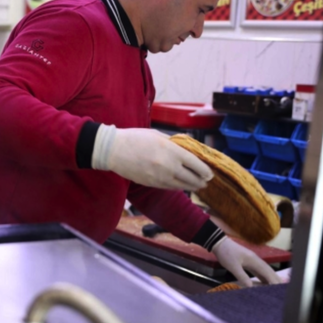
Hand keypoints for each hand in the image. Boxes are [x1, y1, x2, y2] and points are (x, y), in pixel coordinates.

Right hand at [92, 126, 212, 190]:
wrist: (114, 150)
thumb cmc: (135, 138)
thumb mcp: (158, 135)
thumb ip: (174, 143)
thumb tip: (188, 148)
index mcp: (172, 151)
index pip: (196, 165)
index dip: (205, 171)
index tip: (209, 173)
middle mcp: (169, 166)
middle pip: (192, 178)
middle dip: (201, 181)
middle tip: (205, 181)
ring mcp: (160, 177)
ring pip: (182, 186)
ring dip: (191, 186)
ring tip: (196, 185)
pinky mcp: (152, 184)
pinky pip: (170, 188)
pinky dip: (178, 187)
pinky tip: (180, 185)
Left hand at [212, 237, 282, 286]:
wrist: (219, 243)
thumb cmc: (226, 254)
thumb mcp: (233, 266)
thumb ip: (243, 277)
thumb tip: (251, 288)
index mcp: (254, 260)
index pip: (267, 272)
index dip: (273, 281)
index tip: (279, 289)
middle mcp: (256, 260)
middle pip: (269, 270)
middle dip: (275, 280)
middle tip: (282, 290)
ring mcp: (252, 260)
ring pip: (264, 270)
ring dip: (270, 278)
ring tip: (276, 287)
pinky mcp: (248, 261)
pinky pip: (259, 270)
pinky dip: (263, 276)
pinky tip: (264, 282)